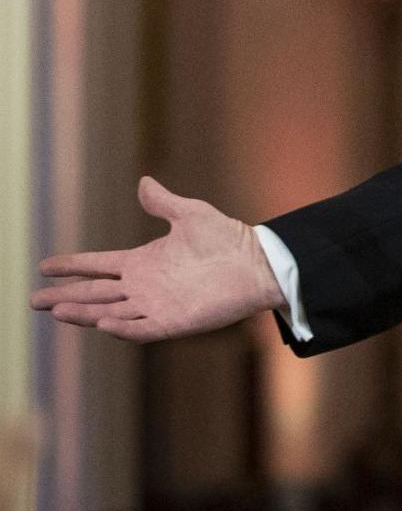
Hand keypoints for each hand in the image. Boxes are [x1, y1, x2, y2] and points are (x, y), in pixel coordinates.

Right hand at [30, 176, 284, 342]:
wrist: (258, 262)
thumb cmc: (227, 238)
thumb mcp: (191, 215)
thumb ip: (163, 202)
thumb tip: (143, 182)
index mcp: (143, 262)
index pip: (99, 265)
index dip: (73, 266)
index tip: (45, 266)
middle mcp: (144, 286)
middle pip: (95, 293)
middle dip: (65, 296)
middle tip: (34, 299)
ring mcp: (156, 305)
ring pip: (110, 312)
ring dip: (84, 312)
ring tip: (56, 310)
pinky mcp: (174, 321)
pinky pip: (141, 329)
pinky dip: (122, 327)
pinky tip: (102, 323)